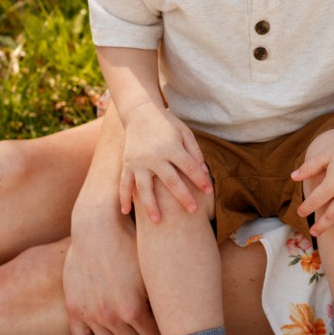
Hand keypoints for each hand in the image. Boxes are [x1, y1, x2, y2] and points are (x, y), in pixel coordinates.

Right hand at [63, 218, 164, 334]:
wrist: (98, 227)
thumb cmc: (132, 243)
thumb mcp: (152, 271)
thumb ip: (163, 298)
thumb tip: (183, 318)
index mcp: (134, 309)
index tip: (171, 334)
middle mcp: (112, 317)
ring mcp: (91, 315)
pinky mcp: (75, 310)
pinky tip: (109, 334)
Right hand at [120, 102, 211, 220]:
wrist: (140, 112)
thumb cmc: (167, 124)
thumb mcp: (184, 132)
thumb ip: (194, 151)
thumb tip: (204, 172)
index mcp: (171, 147)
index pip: (189, 167)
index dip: (200, 180)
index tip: (209, 192)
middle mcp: (154, 156)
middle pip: (171, 181)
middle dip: (183, 197)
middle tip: (193, 211)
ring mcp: (138, 161)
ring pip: (144, 188)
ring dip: (151, 205)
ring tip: (157, 221)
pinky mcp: (127, 164)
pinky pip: (124, 183)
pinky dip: (124, 198)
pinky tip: (125, 212)